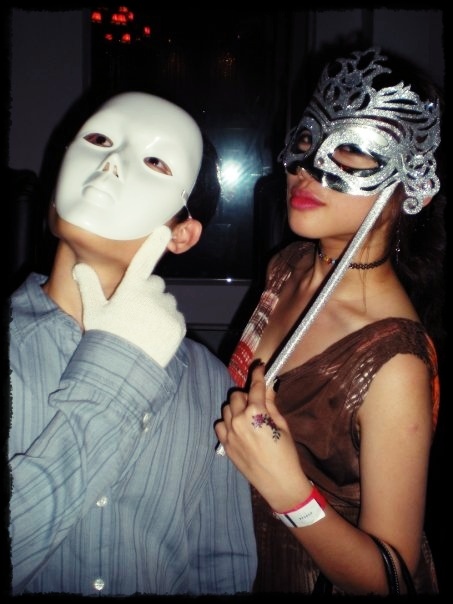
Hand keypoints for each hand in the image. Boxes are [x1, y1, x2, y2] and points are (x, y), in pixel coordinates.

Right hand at [73, 225, 185, 366]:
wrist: (124, 370)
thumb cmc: (106, 338)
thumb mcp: (94, 312)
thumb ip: (89, 286)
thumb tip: (79, 267)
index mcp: (132, 289)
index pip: (144, 260)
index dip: (154, 242)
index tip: (163, 228)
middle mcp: (153, 296)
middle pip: (154, 284)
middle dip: (147, 293)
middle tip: (133, 313)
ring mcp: (168, 310)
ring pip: (166, 301)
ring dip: (158, 308)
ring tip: (143, 328)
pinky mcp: (179, 325)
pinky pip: (175, 316)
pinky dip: (167, 323)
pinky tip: (153, 336)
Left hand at [215, 363, 307, 510]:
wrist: (279, 483)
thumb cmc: (286, 454)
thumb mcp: (282, 425)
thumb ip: (271, 404)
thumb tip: (268, 386)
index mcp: (256, 413)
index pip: (255, 387)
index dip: (258, 374)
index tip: (259, 367)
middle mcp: (239, 420)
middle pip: (237, 395)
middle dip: (247, 395)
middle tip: (257, 402)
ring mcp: (230, 433)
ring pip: (227, 408)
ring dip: (237, 408)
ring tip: (249, 417)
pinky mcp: (225, 445)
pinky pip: (220, 424)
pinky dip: (228, 422)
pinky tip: (239, 428)